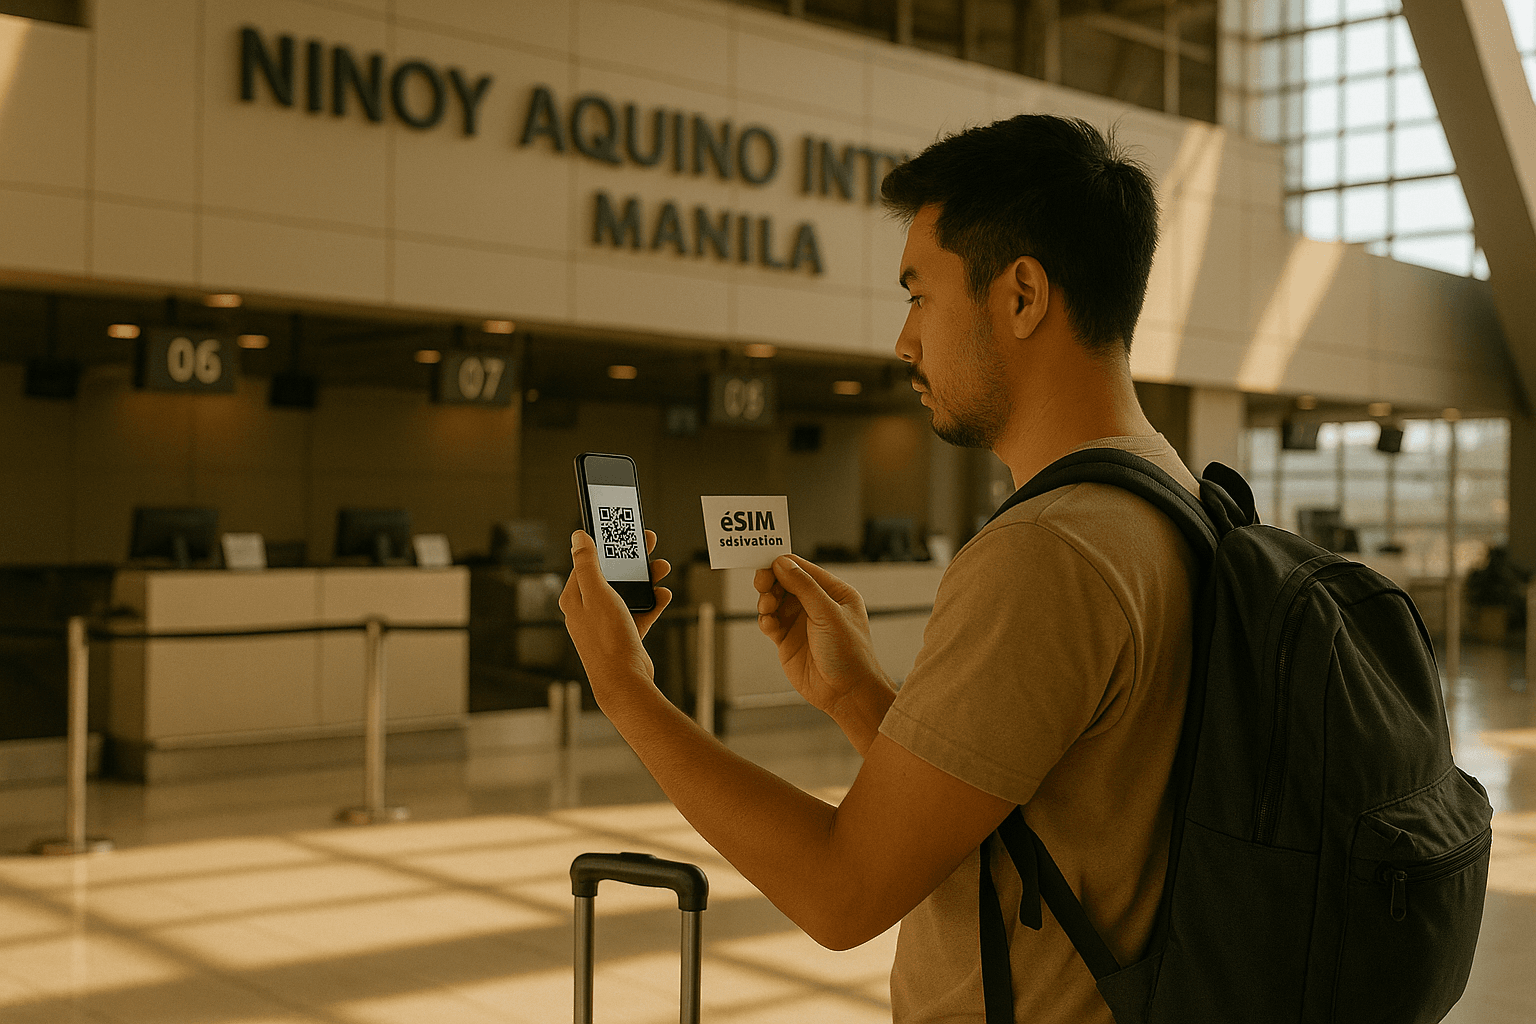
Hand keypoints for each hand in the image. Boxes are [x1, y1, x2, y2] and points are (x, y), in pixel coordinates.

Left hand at [560, 530, 672, 697]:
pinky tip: (664, 595)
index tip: (622, 532)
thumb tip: (578, 537)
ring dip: (646, 579)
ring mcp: (606, 623)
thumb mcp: (597, 593)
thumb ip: (587, 563)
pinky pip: (640, 612)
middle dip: (631, 560)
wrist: (625, 682)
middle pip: (611, 575)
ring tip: (662, 568)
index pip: (588, 562)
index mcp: (574, 598)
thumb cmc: (607, 639)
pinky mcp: (624, 635)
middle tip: (648, 543)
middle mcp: (587, 610)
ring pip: (627, 592)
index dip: (606, 545)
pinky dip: (652, 603)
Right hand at [753, 555, 888, 715]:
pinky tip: (769, 624)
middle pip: (785, 582)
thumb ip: (804, 587)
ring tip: (767, 608)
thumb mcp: (828, 614)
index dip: (783, 564)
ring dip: (766, 601)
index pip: (803, 569)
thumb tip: (782, 564)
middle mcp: (817, 604)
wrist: (846, 693)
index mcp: (834, 592)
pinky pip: (770, 622)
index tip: (765, 564)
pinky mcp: (788, 640)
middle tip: (762, 584)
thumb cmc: (850, 654)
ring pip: (775, 601)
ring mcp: (801, 622)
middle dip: (771, 581)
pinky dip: (765, 620)